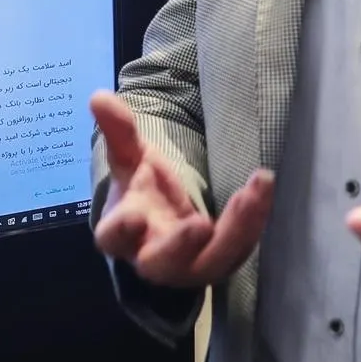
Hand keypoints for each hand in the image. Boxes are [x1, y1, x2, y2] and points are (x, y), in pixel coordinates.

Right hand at [89, 91, 273, 287]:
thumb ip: (118, 132)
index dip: (121, 230)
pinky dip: (252, 221)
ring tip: (251, 195)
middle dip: (179, 247)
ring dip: (233, 231)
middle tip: (199, 224)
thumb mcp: (131, 159)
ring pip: (210, 262)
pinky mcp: (219, 261)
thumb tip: (99, 97)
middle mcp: (152, 256)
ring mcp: (188, 265)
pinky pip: (238, 249)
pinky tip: (262, 189)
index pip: (113, 237)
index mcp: (122, 232)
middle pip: (160, 263)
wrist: (166, 222)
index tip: (134, 216)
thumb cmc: (144, 192)